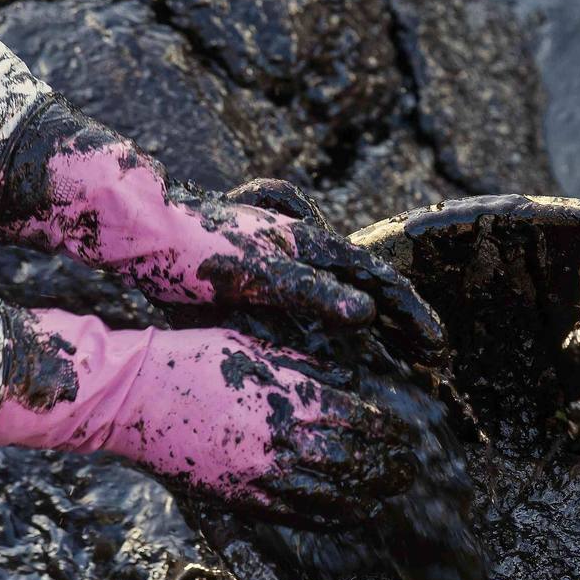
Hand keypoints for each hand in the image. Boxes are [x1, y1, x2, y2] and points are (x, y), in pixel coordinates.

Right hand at [0, 96, 445, 364]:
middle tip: (443, 354)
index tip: (430, 352)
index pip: (368, 281)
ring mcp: (280, 247)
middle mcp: (302, 242)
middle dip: (415, 317)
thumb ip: (284, 300)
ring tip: (431, 343)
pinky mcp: (247, 260)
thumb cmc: (188, 259)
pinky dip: (332, 296)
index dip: (403, 315)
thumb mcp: (248, 286)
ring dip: (397, 308)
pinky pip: (299, 280)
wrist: (136, 225)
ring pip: (357, 272)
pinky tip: (362, 314)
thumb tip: (308, 327)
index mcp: (303, 251)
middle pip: (378, 275)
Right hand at [0, 304, 416, 525]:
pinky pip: (306, 518)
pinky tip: (353, 513)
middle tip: (412, 469)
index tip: (411, 436)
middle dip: (395, 469)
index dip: (397, 435)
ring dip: (374, 497)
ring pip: (343, 499)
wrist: (138, 395)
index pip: (370, 425)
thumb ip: (312, 370)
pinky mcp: (248, 500)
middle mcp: (291, 441)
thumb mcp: (264, 348)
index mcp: (299, 397)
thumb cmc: (199, 359)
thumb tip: (355, 386)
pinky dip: (338, 518)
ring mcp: (269, 477)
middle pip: (366, 466)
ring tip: (390, 493)